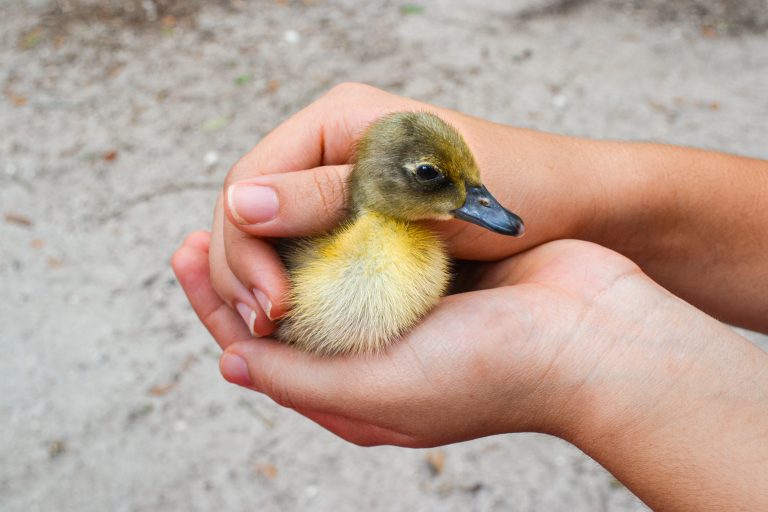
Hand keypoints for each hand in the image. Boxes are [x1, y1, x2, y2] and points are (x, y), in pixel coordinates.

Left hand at [173, 233, 767, 509]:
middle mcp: (375, 356)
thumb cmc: (490, 372)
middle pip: (287, 311)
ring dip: (284, 244)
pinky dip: (334, 225)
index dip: (214, 306)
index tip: (181, 257)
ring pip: (323, 274)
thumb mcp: (378, 393)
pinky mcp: (433, 274)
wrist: (589, 334)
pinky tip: (311, 199)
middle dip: (239, 272)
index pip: (263, 351)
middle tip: (195, 232)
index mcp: (356, 395)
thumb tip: (231, 363)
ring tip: (243, 210)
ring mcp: (405, 312)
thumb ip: (301, 379)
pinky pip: (366, 246)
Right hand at [205, 83, 613, 335]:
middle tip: (264, 326)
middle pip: (250, 212)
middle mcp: (331, 151)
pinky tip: (301, 320)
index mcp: (336, 123)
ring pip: (275, 238)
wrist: (576, 209)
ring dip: (267, 284)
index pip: (247, 183)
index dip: (242, 248)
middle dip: (246, 271)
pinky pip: (312, 254)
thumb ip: (326, 196)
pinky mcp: (365, 223)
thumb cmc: (511, 187)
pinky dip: (301, 288)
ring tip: (274, 332)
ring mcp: (346, 188)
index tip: (271, 306)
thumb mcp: (418, 190)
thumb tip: (241, 205)